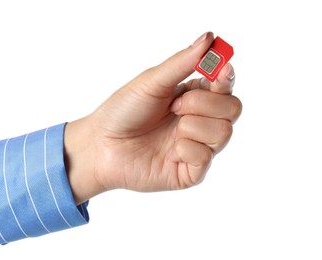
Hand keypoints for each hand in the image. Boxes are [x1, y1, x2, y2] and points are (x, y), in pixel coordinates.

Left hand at [64, 32, 241, 203]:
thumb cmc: (123, 111)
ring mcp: (196, 146)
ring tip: (170, 126)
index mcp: (193, 97)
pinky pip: (206, 157)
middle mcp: (199, 121)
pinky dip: (187, 149)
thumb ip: (182, 62)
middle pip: (233, 109)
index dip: (226, 77)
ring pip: (224, 133)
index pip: (225, 86)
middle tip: (175, 105)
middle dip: (204, 103)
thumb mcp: (152, 82)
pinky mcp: (190, 171)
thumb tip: (209, 38)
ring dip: (193, 125)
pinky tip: (169, 150)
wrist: (100, 145)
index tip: (221, 69)